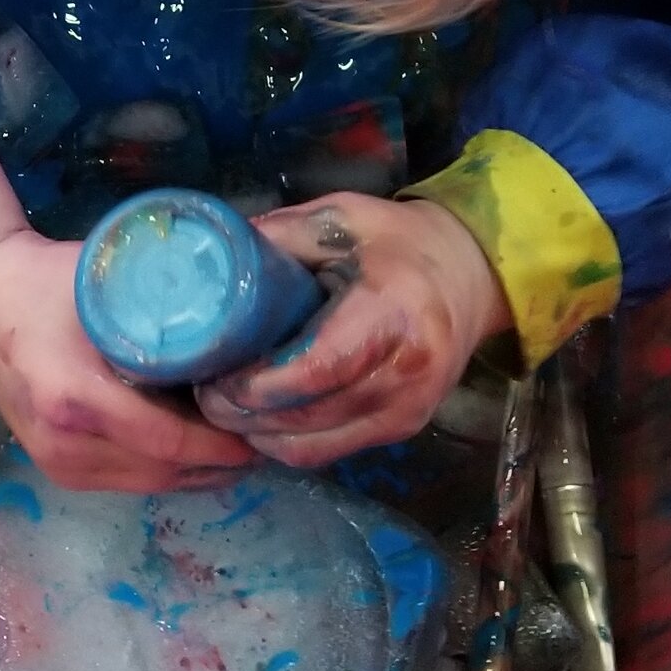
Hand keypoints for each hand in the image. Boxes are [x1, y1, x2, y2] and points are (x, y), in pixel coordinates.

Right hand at [0, 127, 243, 494]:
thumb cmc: (47, 281)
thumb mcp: (109, 281)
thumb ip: (165, 305)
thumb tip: (243, 321)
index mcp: (73, 398)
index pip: (166, 442)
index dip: (220, 444)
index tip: (257, 430)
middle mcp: (62, 443)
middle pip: (163, 473)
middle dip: (219, 463)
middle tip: (261, 436)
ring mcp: (55, 463)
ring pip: (149, 484)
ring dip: (196, 472)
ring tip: (237, 442)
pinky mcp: (56, 470)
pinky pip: (126, 481)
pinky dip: (165, 469)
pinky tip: (194, 448)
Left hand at [197, 192, 508, 467]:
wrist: (469, 275)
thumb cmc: (396, 243)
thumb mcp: (339, 218)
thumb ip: (278, 238)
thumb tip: (208, 257)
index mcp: (390, 313)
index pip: (316, 369)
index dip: (256, 383)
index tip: (211, 375)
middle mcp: (405, 373)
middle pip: (306, 416)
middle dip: (242, 414)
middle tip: (201, 391)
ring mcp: (407, 409)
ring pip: (312, 446)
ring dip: (257, 434)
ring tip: (222, 405)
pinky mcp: (403, 428)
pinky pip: (329, 452)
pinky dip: (285, 442)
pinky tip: (259, 418)